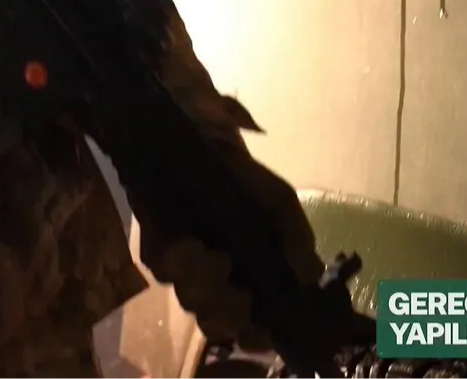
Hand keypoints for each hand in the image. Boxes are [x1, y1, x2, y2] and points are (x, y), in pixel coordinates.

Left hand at [136, 154, 369, 362]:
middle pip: (218, 320)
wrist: (195, 132)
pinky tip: (189, 244)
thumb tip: (311, 277)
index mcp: (251, 271)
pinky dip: (176, 263)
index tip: (259, 333)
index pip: (253, 321)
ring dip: (204, 286)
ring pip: (190, 298)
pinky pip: (161, 268)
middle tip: (238, 295)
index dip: (256, 334)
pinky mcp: (155, 244)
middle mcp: (217, 274)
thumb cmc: (239, 171)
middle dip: (227, 315)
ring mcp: (185, 262)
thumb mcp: (277, 201)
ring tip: (215, 256)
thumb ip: (295, 238)